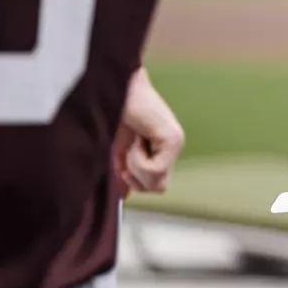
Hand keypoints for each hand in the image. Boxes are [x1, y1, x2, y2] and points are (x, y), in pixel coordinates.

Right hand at [114, 67, 183, 193]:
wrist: (114, 89)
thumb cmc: (112, 116)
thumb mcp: (116, 152)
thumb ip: (123, 174)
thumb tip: (123, 198)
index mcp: (161, 151)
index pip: (156, 186)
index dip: (135, 183)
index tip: (122, 166)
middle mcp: (173, 148)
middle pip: (158, 188)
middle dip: (135, 177)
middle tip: (128, 154)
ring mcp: (176, 144)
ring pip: (157, 182)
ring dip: (135, 167)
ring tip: (132, 143)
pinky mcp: (174, 139)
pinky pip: (155, 170)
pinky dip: (137, 159)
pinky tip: (136, 139)